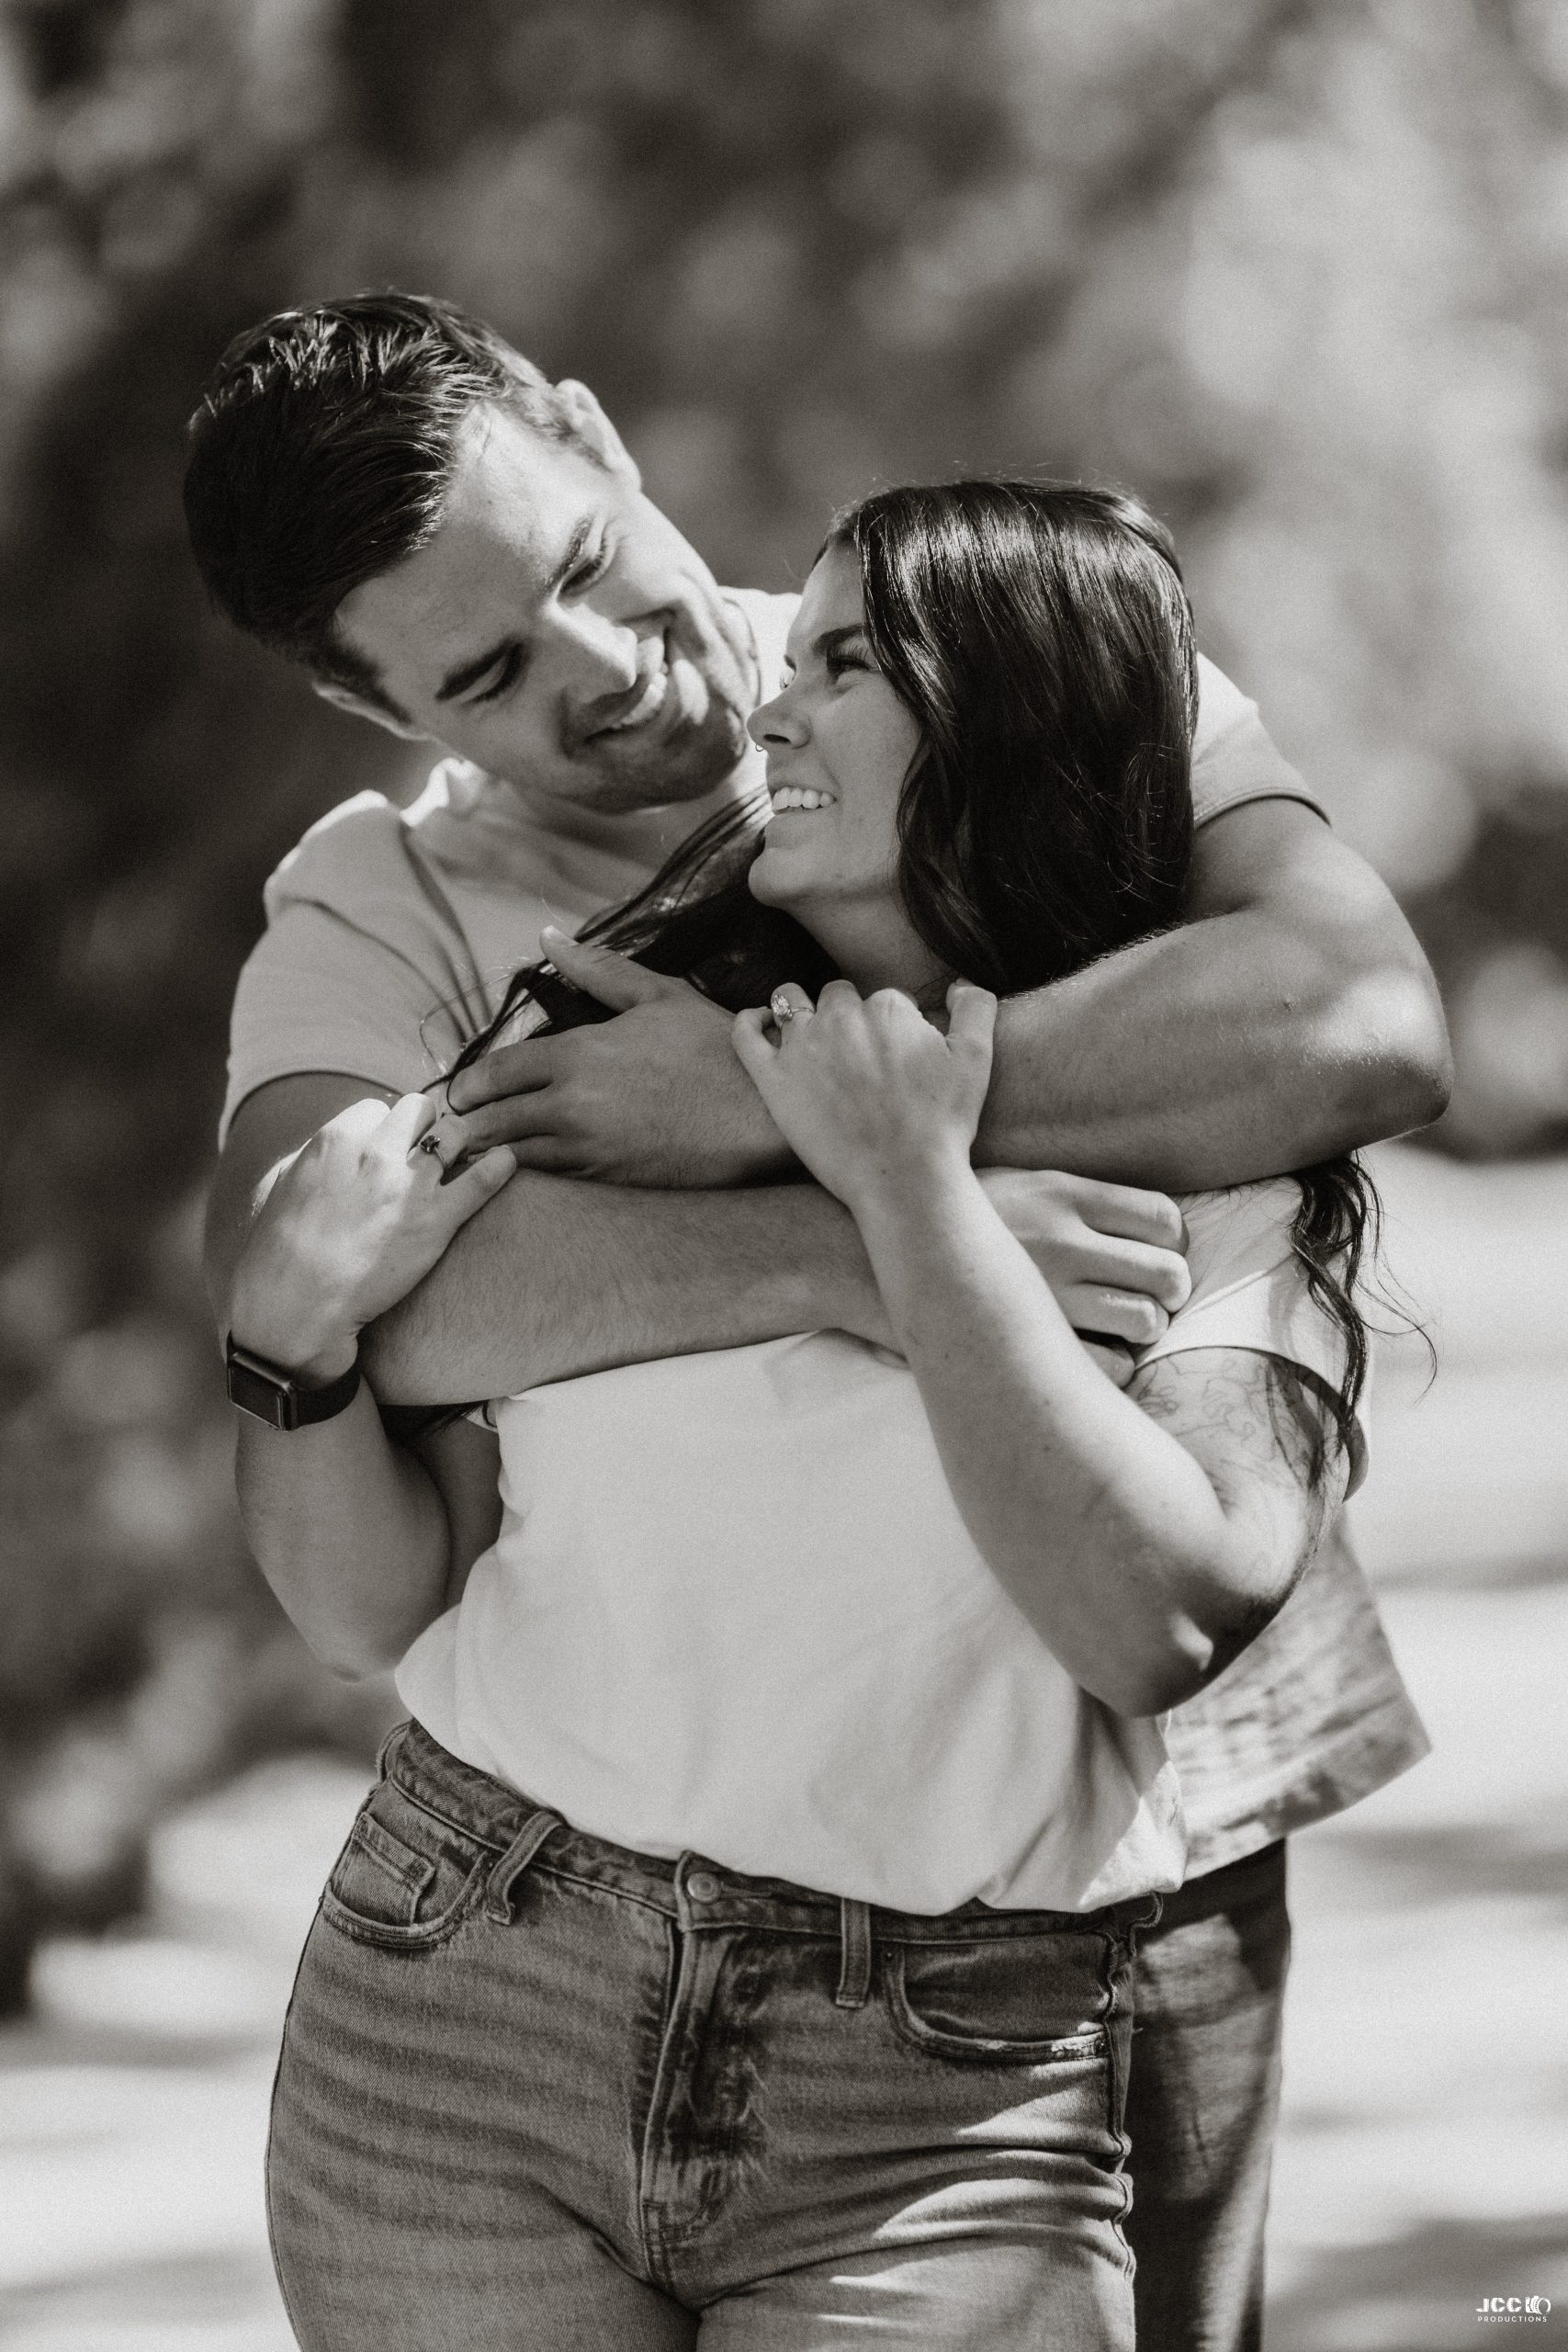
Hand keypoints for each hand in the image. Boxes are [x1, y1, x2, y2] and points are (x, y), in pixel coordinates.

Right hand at [228, 1095, 515, 1381]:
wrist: (294, 1306)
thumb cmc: (278, 1251)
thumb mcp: (280, 1184)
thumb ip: (312, 1156)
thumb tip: (332, 1145)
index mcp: (336, 1138)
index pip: (378, 1108)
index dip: (385, 1128)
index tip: (388, 1147)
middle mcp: (376, 1153)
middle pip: (420, 1109)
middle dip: (424, 1125)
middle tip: (426, 1149)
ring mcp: (410, 1185)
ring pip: (456, 1133)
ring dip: (460, 1142)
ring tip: (462, 1158)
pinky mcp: (436, 1221)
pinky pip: (483, 1178)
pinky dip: (500, 1166)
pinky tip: (508, 1161)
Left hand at [426, 930, 790, 1186]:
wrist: (762, 1116)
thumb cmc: (714, 1050)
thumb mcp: (658, 997)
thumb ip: (597, 970)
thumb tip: (548, 937)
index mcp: (578, 1053)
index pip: (496, 1072)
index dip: (469, 1084)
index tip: (459, 1092)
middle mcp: (572, 1104)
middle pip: (492, 1120)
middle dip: (466, 1123)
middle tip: (452, 1126)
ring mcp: (587, 1147)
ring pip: (512, 1156)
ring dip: (488, 1153)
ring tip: (473, 1153)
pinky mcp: (607, 1179)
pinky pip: (547, 1180)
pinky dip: (526, 1175)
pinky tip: (517, 1173)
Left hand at [732, 978, 995, 1213]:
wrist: (904, 1177)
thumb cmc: (943, 1124)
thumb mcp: (978, 1058)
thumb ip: (975, 1007)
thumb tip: (959, 985)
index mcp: (887, 1008)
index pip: (885, 1001)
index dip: (893, 1028)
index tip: (897, 1059)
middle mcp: (841, 1018)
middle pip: (839, 997)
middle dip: (849, 1018)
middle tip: (859, 1059)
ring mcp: (803, 1047)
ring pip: (792, 1001)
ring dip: (801, 1009)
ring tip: (812, 1036)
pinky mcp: (773, 1079)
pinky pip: (746, 1033)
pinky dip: (751, 1021)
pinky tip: (762, 1022)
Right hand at [977, 1168, 1189, 1348]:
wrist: (879, 1255)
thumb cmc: (956, 1223)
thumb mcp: (1017, 1184)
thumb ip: (1074, 1201)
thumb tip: (1140, 1227)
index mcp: (1063, 1193)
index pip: (1161, 1216)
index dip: (1175, 1242)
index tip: (1161, 1253)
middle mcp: (1064, 1240)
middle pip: (1166, 1272)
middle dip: (1173, 1291)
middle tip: (1159, 1298)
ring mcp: (1051, 1292)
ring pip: (1146, 1320)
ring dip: (1147, 1328)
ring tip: (1128, 1328)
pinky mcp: (1033, 1338)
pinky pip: (1111, 1364)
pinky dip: (1118, 1365)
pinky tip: (1097, 1354)